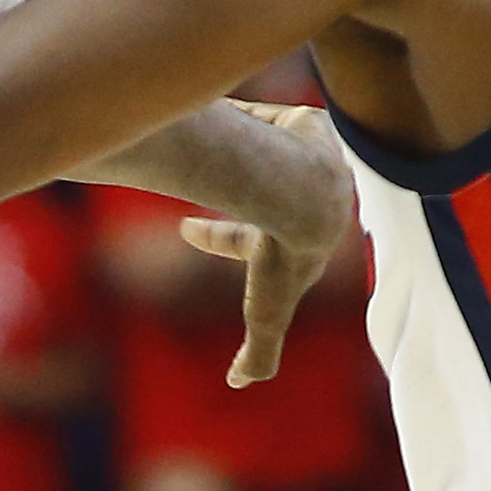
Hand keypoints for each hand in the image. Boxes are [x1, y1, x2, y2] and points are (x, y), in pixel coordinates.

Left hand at [181, 101, 351, 385]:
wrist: (304, 196)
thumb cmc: (284, 255)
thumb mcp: (266, 314)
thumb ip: (259, 353)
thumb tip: (238, 384)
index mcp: (293, 239)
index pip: (246, 242)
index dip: (215, 240)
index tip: (181, 231)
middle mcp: (305, 198)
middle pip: (260, 194)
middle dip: (231, 192)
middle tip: (190, 183)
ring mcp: (309, 158)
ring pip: (267, 149)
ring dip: (243, 146)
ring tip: (203, 139)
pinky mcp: (308, 122)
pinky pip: (271, 113)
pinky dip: (250, 113)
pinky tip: (217, 106)